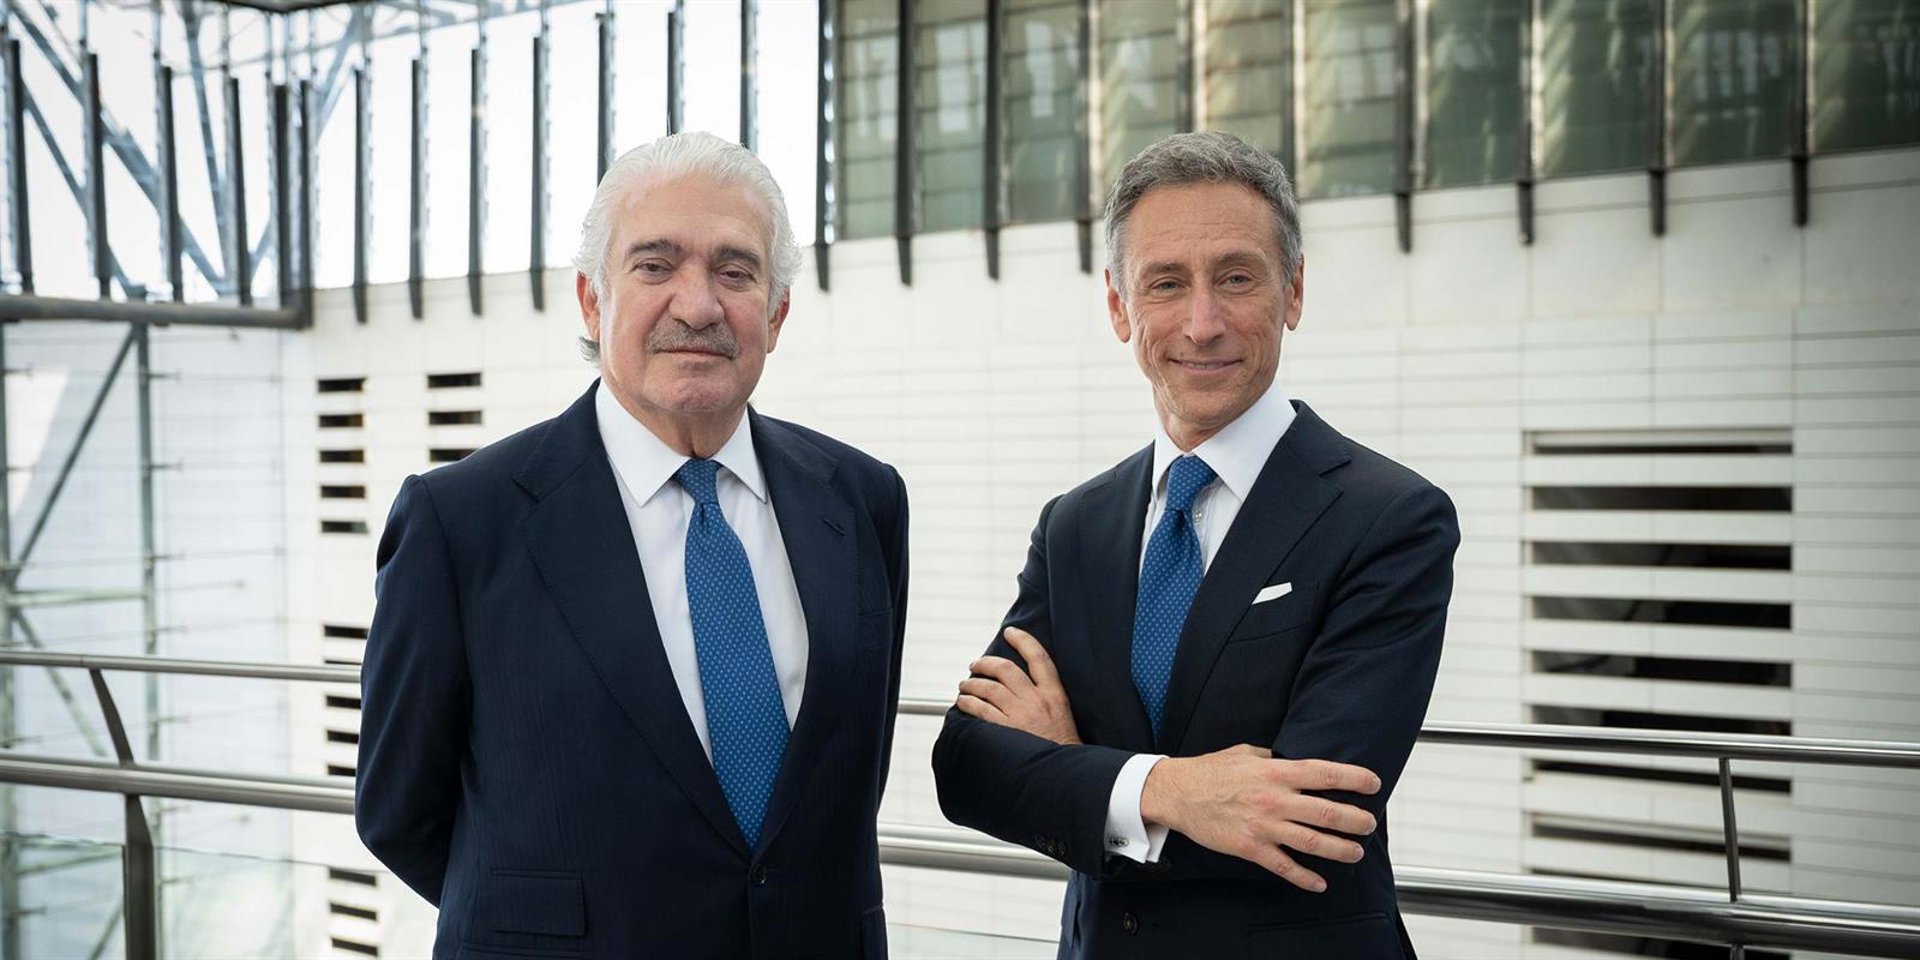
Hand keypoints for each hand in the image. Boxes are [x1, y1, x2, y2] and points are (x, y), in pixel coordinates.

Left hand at [953, 627, 1081, 745]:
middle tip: (975, 665)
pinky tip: (963, 703)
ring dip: (972, 684)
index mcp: (1055, 694)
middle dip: (986, 663)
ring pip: (989, 688)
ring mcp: (1021, 715)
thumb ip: (1046, 695)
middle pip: (1006, 669)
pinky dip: (968, 703)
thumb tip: (1018, 683)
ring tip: (964, 686)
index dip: (1023, 640)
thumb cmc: (1062, 745)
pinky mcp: (1007, 731)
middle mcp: (1037, 701)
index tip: (1010, 632)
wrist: (1064, 773)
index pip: (1039, 657)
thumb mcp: (1063, 713)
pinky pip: (981, 710)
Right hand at [1139, 744, 1380, 892]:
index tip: (1373, 783)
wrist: (1177, 793)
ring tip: (1355, 852)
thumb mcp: (1246, 753)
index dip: (1354, 778)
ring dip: (1340, 849)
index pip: (1324, 773)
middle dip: (1355, 820)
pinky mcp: (1251, 848)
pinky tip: (1319, 883)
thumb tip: (1292, 759)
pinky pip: (1284, 866)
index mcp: (1275, 771)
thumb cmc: (1209, 770)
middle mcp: (1274, 799)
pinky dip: (1305, 878)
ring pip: (1313, 842)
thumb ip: (1273, 758)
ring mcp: (1264, 826)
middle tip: (1370, 824)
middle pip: (1326, 811)